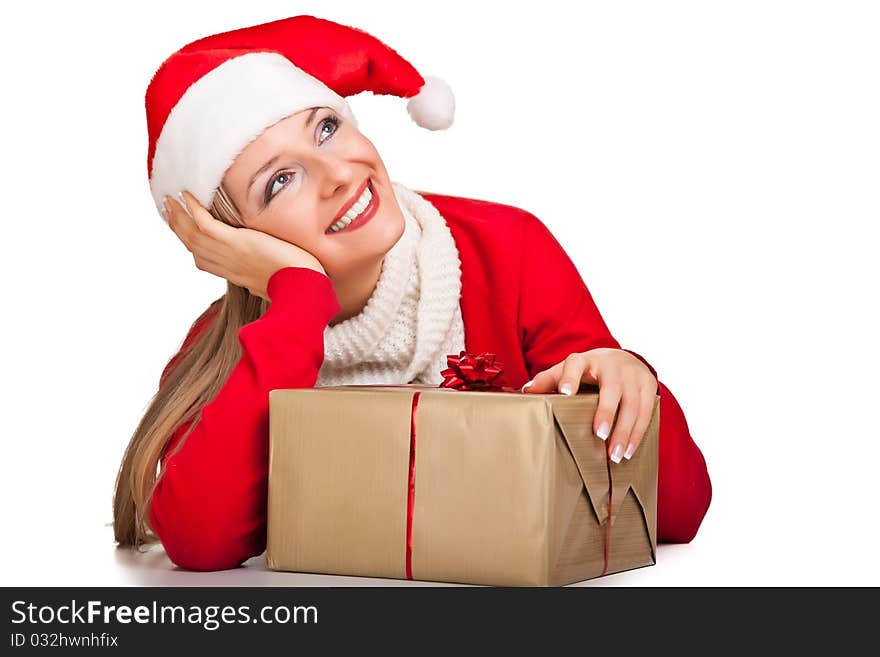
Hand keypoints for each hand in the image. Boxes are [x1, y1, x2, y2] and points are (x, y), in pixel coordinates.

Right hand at [163, 191, 325, 300]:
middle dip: (178, 226)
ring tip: (170, 199)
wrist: (305, 291)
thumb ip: (265, 274)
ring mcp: (230, 254)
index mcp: (235, 275)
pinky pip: (206, 224)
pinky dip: (193, 209)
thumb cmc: (299, 287)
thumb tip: (265, 273)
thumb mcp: (275, 281)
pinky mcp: (237, 243)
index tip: (182, 230)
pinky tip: (186, 195)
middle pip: (193, 246)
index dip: (190, 244)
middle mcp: (227, 266)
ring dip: (179, 215)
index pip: (204, 260)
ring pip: (193, 235)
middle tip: (168, 208)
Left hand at [521, 348, 657, 462]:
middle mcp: (611, 365)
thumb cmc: (589, 370)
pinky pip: (646, 411)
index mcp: (585, 360)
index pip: (574, 366)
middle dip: (606, 412)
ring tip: (615, 455)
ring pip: (632, 403)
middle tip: (599, 436)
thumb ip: (548, 380)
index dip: (569, 378)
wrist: (623, 359)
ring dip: (625, 431)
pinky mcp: (648, 384)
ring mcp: (632, 374)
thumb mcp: (567, 371)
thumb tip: (525, 392)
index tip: (565, 394)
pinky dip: (638, 432)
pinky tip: (629, 450)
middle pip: (611, 389)